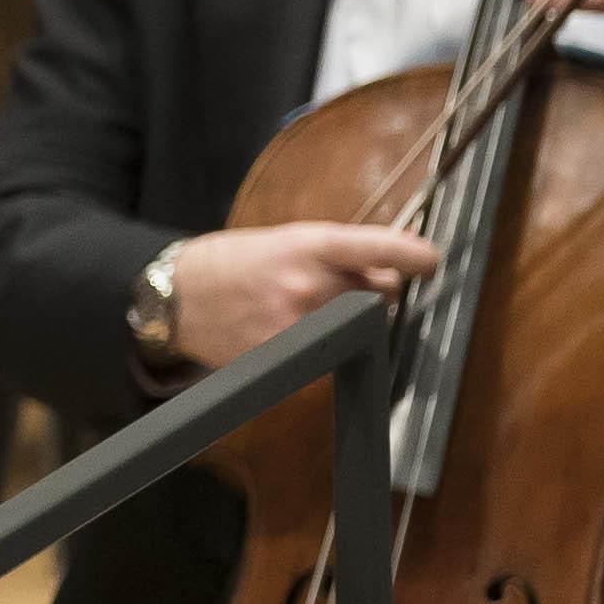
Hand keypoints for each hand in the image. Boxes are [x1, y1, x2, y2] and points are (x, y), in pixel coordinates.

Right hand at [163, 216, 441, 369]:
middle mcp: (309, 287)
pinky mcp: (289, 362)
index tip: (430, 262)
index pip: (377, 247)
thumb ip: (336, 254)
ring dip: (351, 322)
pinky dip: (329, 352)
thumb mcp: (282, 241)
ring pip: (360, 329)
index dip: (413, 256)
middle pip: (379, 294)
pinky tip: (297, 338)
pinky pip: (334, 360)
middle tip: (342, 289)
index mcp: (307, 246)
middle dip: (372, 291)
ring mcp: (300, 328)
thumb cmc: (229, 264)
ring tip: (310, 313)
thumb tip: (390, 268)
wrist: (173, 298)